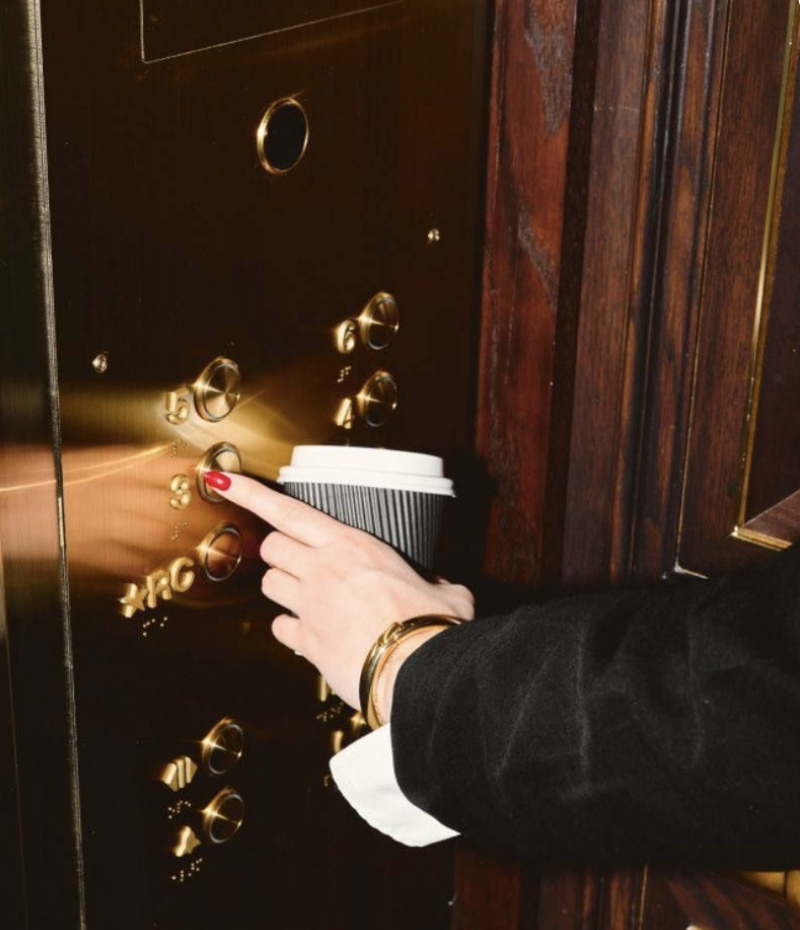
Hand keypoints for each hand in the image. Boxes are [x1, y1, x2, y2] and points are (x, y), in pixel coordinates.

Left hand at [209, 473, 474, 715]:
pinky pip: (280, 627)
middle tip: (296, 560)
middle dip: (280, 552)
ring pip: (268, 584)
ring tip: (305, 596)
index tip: (224, 479)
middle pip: (273, 546)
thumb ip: (437, 584)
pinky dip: (289, 629)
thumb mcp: (445, 592)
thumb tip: (443, 589)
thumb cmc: (430, 627)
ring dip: (282, 587)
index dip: (249, 492)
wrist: (416, 670)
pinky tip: (308, 632)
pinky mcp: (306, 640)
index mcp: (352, 545)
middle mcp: (323, 569)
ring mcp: (309, 605)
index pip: (287, 509)